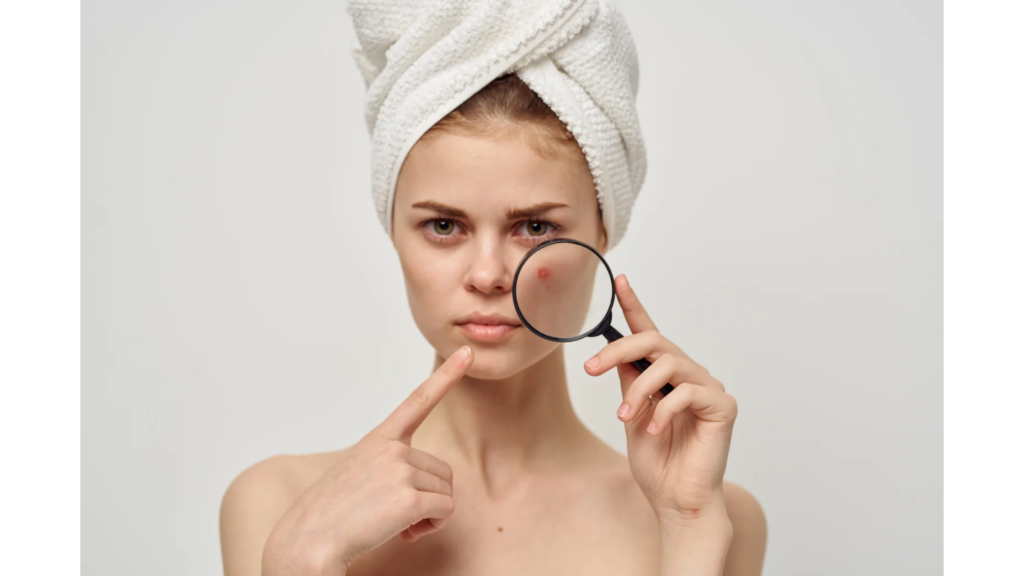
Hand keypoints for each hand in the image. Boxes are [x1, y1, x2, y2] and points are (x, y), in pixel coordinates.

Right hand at [262, 346, 473, 575]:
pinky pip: (444, 511)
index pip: (418, 401)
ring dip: (430, 514)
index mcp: (378, 439)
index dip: (446, 376)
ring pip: (446, 492)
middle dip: (429, 497)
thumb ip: (390, 468)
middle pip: (442, 471)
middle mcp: (391, 448)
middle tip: (396, 514)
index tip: (467, 353)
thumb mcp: (358, 475)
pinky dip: (431, 526)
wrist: (307, 542)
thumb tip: (426, 491)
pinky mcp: (409, 497)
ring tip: (395, 523)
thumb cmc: (331, 515)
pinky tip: (404, 532)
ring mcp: (400, 470)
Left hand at [584, 276, 736, 524]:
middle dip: (618, 350)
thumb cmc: (657, 463)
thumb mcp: (632, 415)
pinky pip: (687, 392)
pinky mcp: (722, 406)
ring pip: (667, 364)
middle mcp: (690, 375)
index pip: (650, 334)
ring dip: (637, 389)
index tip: (620, 281)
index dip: (634, 306)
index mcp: (667, 376)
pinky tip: (653, 430)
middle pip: (654, 342)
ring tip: (625, 416)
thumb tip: (615, 353)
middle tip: (591, 368)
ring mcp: (709, 388)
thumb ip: (629, 382)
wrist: (676, 501)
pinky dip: (662, 410)